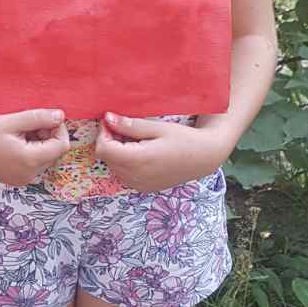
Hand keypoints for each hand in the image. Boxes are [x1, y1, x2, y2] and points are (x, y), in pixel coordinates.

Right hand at [0, 108, 71, 187]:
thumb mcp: (12, 121)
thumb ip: (38, 118)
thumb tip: (60, 116)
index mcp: (29, 160)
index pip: (61, 146)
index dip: (59, 130)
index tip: (45, 118)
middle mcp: (29, 175)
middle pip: (54, 153)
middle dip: (48, 136)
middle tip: (28, 124)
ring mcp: (23, 180)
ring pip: (45, 159)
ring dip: (40, 143)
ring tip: (20, 133)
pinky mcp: (17, 180)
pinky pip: (34, 165)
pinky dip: (31, 152)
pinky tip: (16, 143)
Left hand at [93, 113, 225, 192]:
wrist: (204, 157)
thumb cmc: (183, 139)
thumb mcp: (156, 128)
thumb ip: (129, 125)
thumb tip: (107, 118)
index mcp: (137, 160)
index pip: (103, 149)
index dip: (104, 133)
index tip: (113, 121)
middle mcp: (134, 177)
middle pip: (107, 158)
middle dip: (110, 141)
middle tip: (126, 127)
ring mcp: (138, 185)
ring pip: (113, 167)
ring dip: (117, 152)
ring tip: (136, 140)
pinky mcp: (143, 188)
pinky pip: (124, 174)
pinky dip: (126, 162)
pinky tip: (141, 152)